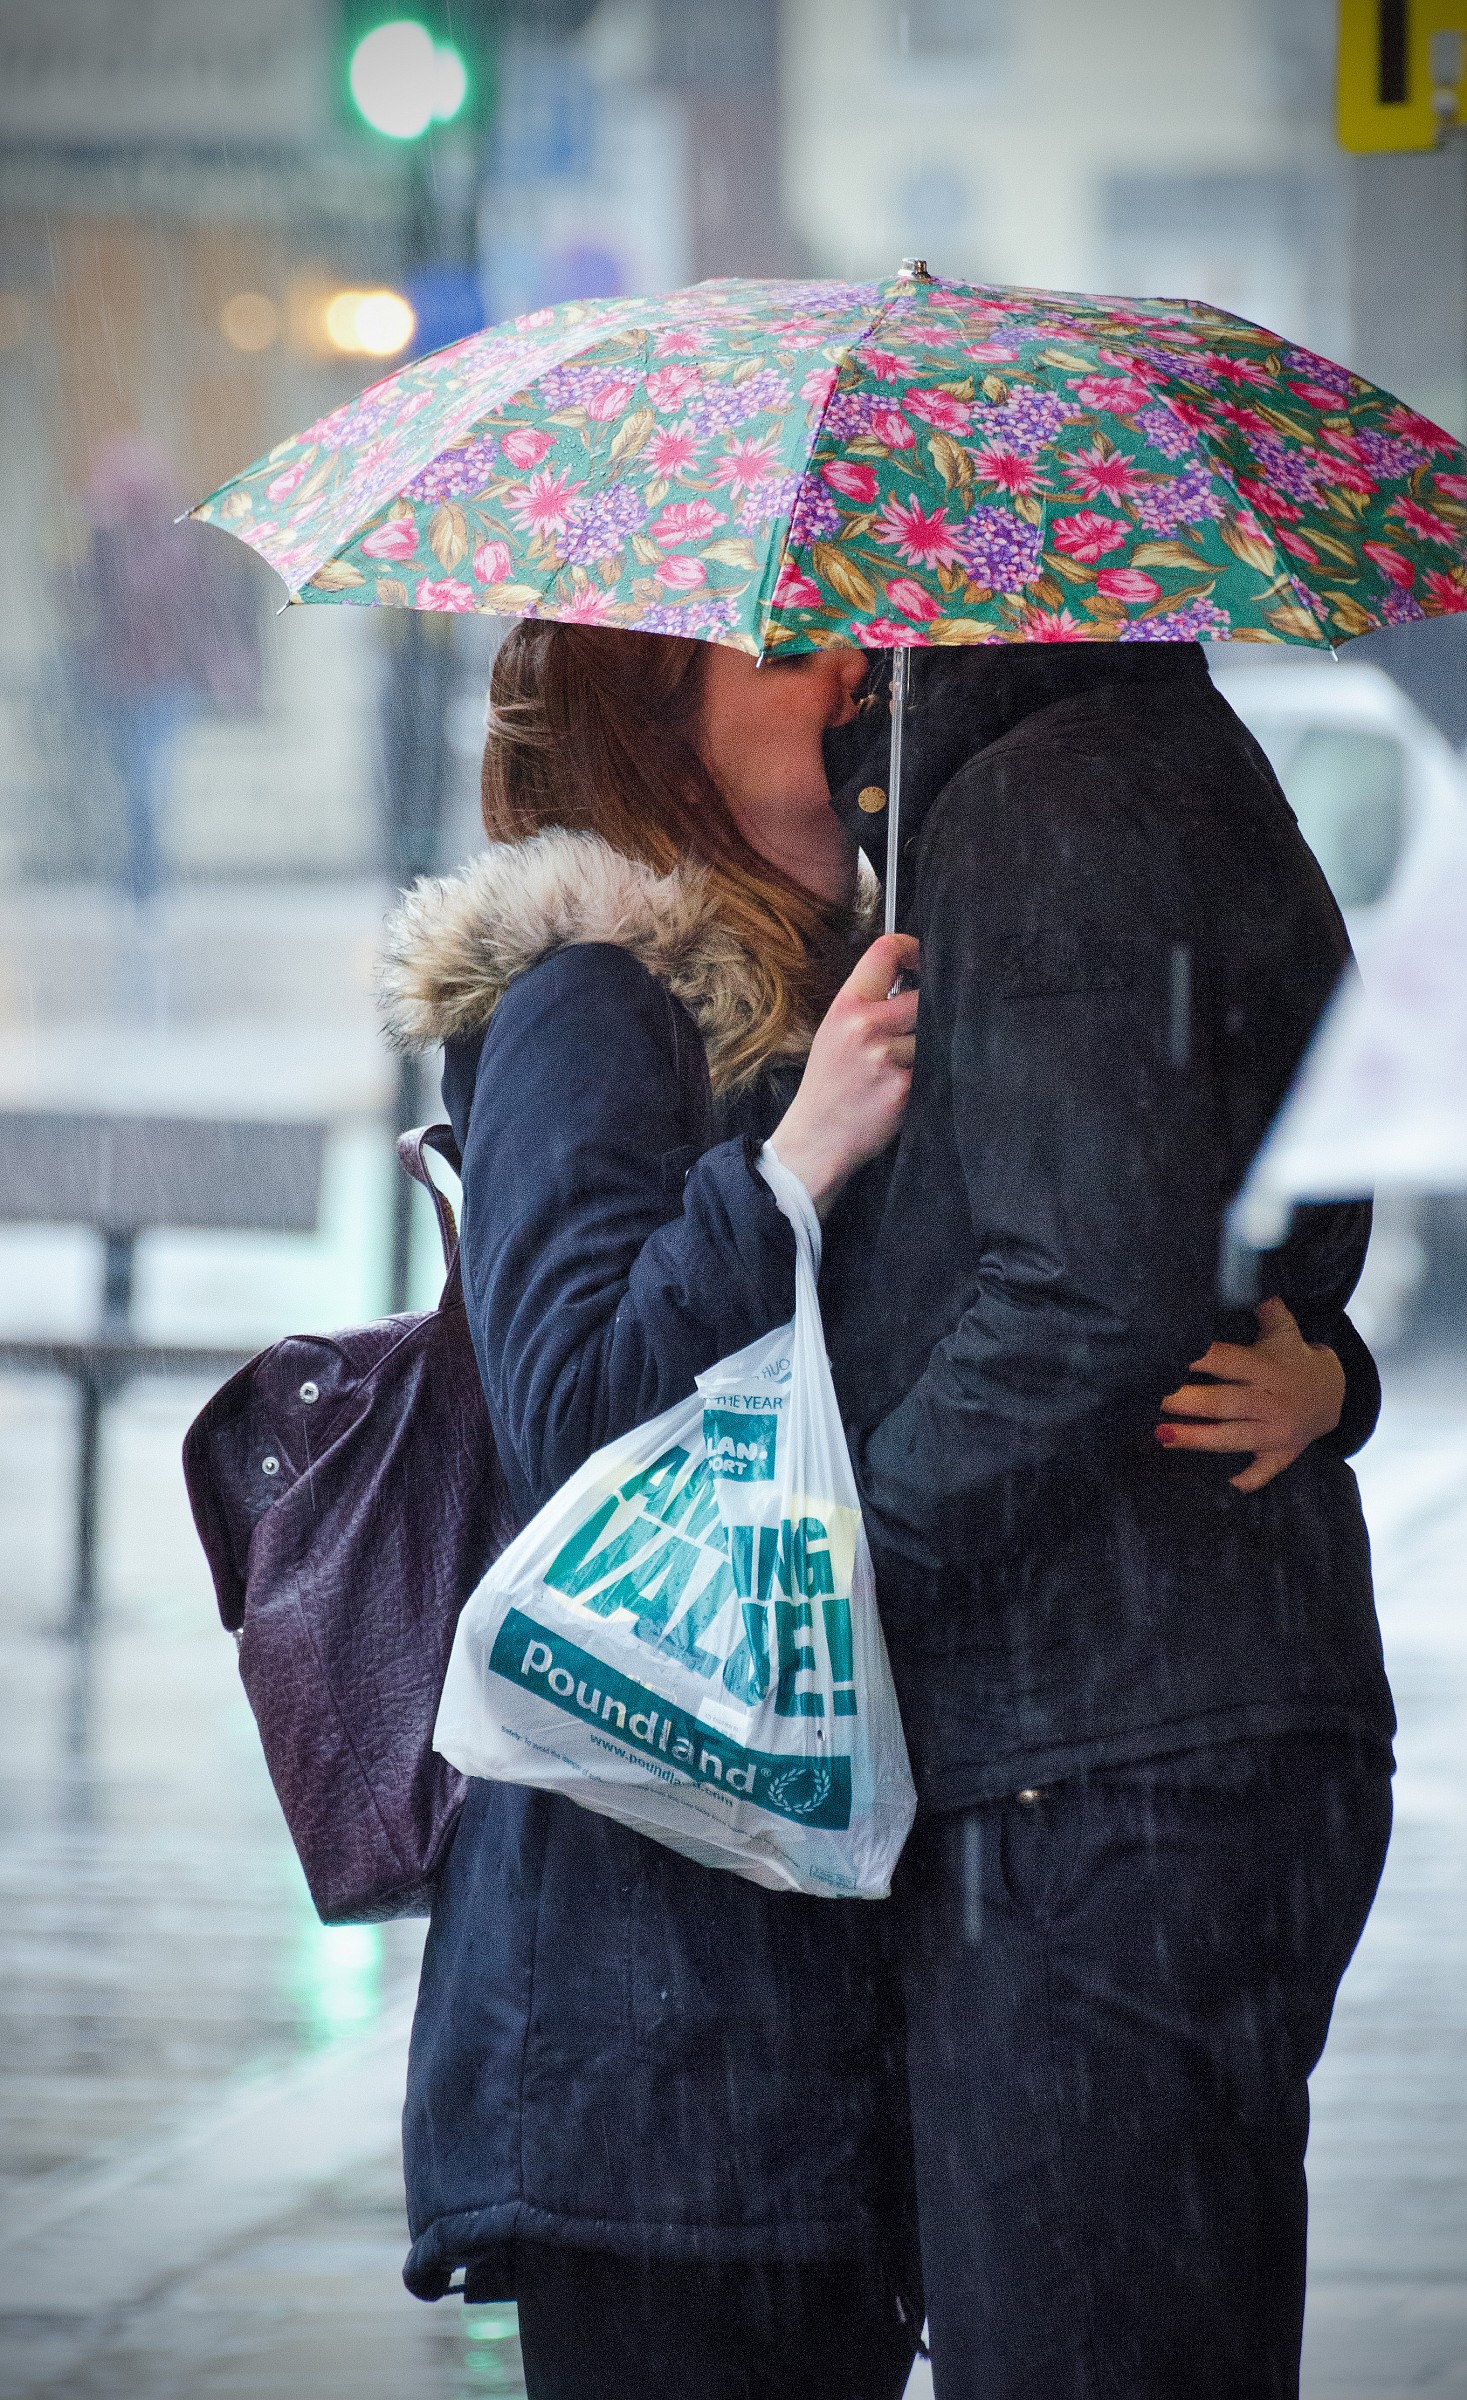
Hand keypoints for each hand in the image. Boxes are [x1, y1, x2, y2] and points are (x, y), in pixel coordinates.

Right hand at [769, 933, 919, 1216]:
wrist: (816, 1139)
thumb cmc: (828, 1086)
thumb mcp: (834, 1033)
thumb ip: (868, 1005)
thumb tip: (912, 981)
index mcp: (847, 1006)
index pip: (885, 951)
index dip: (912, 948)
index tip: (924, 960)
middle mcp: (866, 1025)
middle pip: (923, 996)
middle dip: (927, 1013)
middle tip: (916, 1031)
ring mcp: (886, 1056)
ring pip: (933, 1035)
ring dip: (928, 1050)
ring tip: (905, 1067)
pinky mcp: (904, 1086)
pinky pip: (934, 1068)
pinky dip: (928, 1076)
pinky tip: (906, 1088)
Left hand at [1155, 1297, 1345, 1492]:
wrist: (1338, 1394)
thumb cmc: (1296, 1359)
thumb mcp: (1285, 1332)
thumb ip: (1267, 1311)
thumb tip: (1249, 1283)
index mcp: (1267, 1368)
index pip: (1226, 1360)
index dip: (1197, 1357)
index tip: (1166, 1355)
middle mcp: (1270, 1401)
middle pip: (1223, 1402)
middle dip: (1187, 1402)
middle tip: (1152, 1398)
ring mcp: (1277, 1431)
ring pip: (1232, 1437)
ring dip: (1197, 1438)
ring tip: (1161, 1436)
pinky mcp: (1283, 1453)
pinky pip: (1265, 1470)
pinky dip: (1248, 1478)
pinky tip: (1225, 1484)